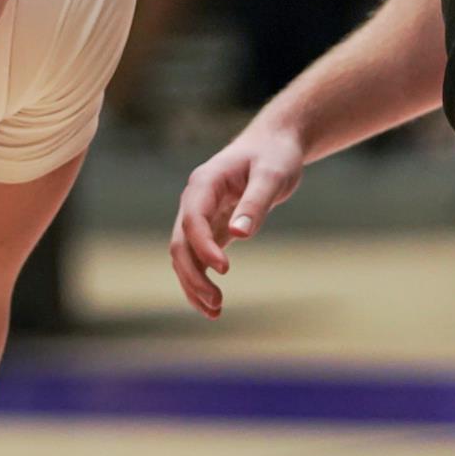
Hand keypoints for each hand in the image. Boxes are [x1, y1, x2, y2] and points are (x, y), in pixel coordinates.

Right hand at [170, 116, 306, 316]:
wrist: (275, 144)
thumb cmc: (275, 155)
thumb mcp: (272, 175)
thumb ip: (255, 203)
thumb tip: (239, 235)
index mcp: (204, 183)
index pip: (192, 219)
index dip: (203, 247)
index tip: (225, 270)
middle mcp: (194, 200)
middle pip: (180, 243)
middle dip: (193, 275)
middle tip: (217, 302)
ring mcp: (199, 215)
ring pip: (183, 255)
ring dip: (193, 283)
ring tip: (215, 311)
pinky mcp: (211, 227)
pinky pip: (197, 257)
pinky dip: (201, 280)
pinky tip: (212, 305)